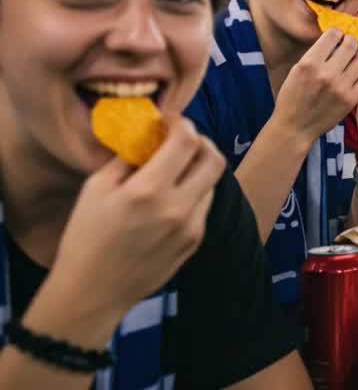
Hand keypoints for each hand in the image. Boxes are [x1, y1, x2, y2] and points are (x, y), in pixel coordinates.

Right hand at [50, 118, 225, 322]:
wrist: (92, 293)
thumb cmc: (85, 238)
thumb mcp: (96, 189)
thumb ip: (128, 158)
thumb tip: (148, 137)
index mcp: (148, 191)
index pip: (187, 141)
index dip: (182, 123)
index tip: (170, 120)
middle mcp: (177, 208)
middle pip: (215, 159)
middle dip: (201, 142)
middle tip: (182, 140)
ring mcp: (191, 227)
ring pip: (212, 183)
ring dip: (197, 169)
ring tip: (173, 170)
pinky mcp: (195, 242)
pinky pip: (203, 206)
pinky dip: (193, 192)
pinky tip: (170, 198)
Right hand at [276, 29, 357, 139]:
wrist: (295, 127)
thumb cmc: (293, 97)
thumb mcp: (297, 70)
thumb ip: (316, 54)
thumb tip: (336, 37)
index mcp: (309, 63)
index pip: (333, 34)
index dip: (337, 33)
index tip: (337, 37)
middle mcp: (326, 74)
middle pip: (351, 45)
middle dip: (351, 42)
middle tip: (349, 46)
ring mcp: (340, 87)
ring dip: (357, 58)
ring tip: (351, 63)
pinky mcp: (351, 99)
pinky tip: (354, 77)